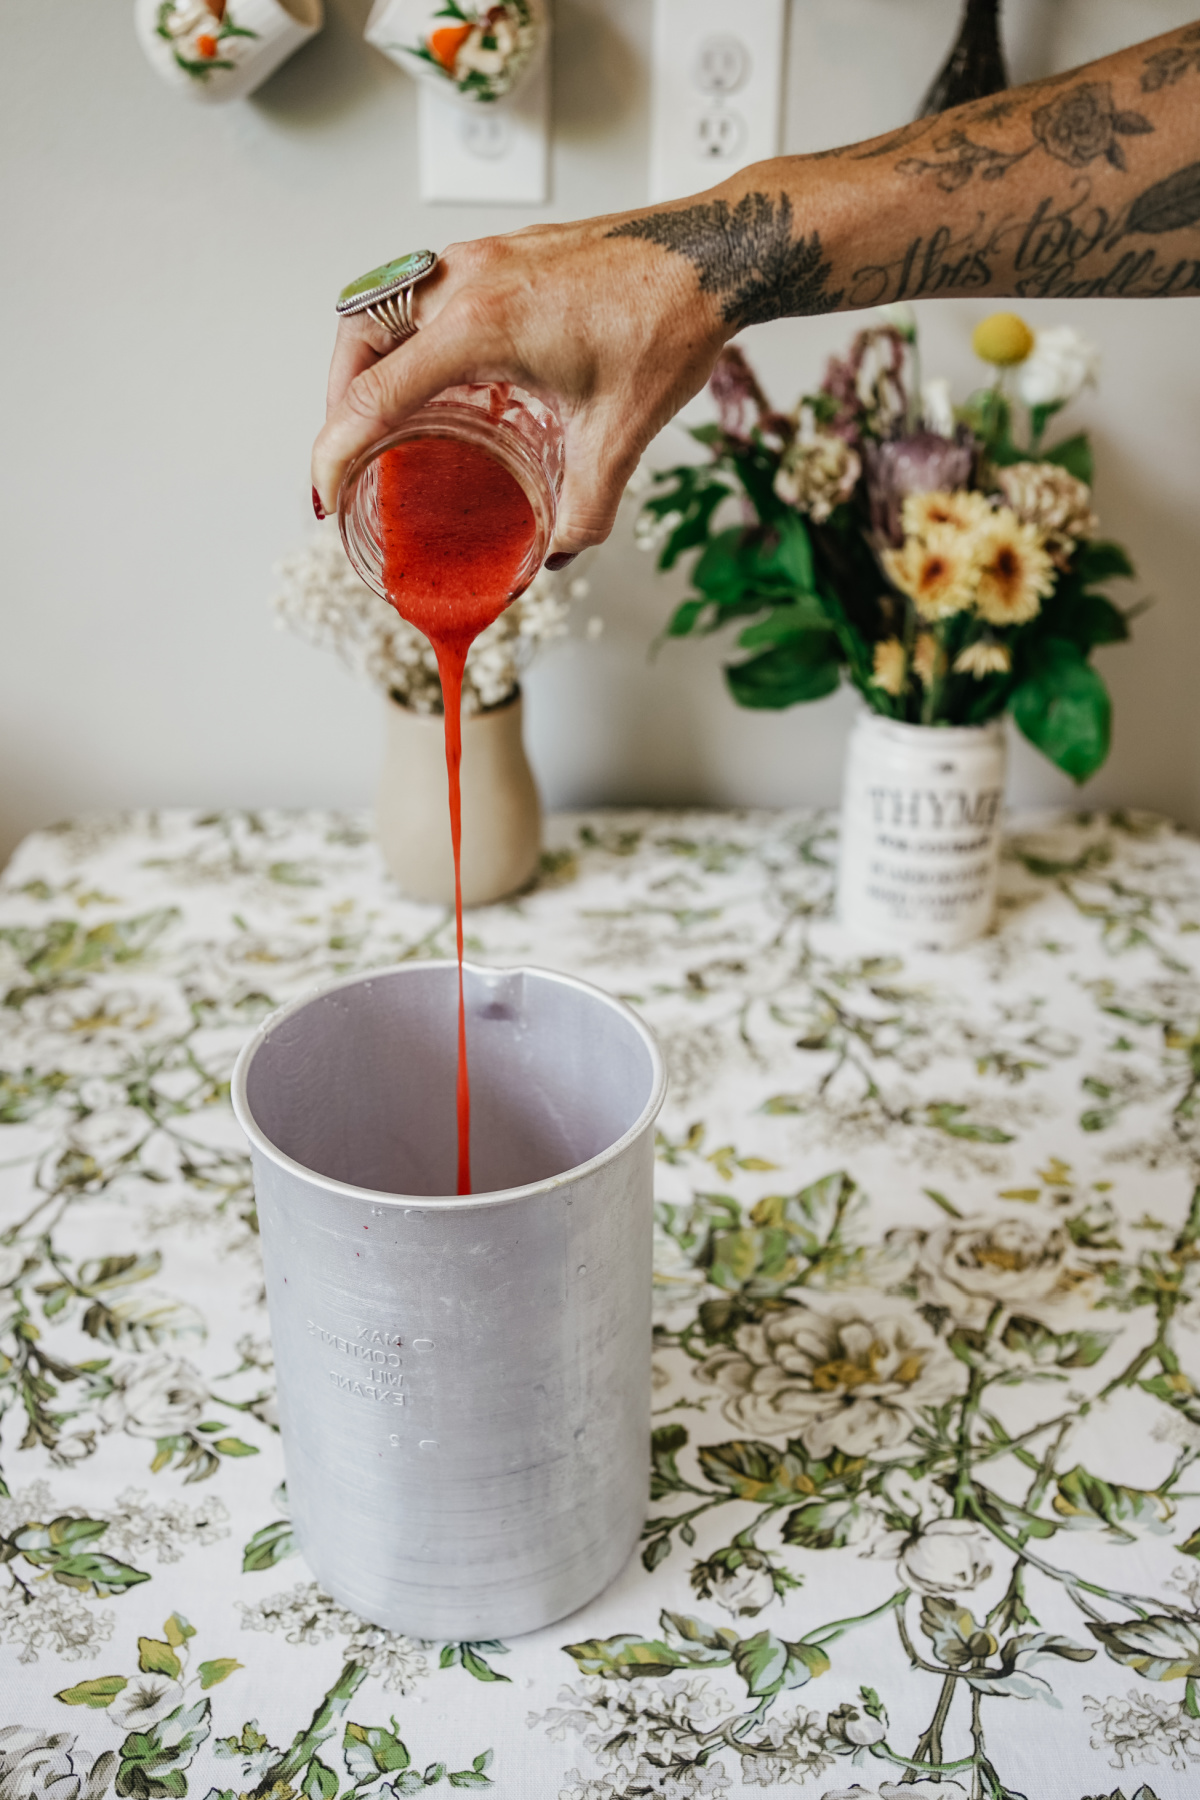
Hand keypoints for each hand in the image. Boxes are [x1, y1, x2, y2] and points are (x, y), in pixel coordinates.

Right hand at [310, 211, 730, 559]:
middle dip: (337, 400)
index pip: (372, 395)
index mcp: (479, 324)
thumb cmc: (671, 322)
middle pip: (357, 335)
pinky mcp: (505, 254)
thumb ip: (584, 509)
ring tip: (383, 419)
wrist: (718, 254)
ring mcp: (484, 259)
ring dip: (370, 361)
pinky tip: (444, 378)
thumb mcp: (621, 435)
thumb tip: (557, 555)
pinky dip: (413, 336)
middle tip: (347, 455)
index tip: (326, 495)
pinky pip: (428, 290)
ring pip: (386, 302)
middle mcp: (467, 280)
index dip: (334, 453)